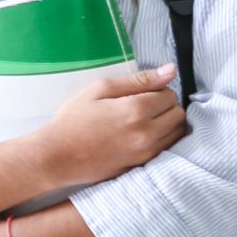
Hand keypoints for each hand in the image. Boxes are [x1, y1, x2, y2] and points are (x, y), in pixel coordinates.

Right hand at [32, 64, 186, 187]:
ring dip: (167, 124)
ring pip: (176, 133)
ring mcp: (146, 152)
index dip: (157, 90)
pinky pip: (167, 149)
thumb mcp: (101, 89)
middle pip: (177, 114)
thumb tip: (171, 70)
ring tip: (143, 121)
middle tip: (142, 106)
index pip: (170, 94)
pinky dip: (161, 139)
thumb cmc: (74, 119)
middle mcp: (147, 132)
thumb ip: (139, 79)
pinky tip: (141, 136)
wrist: (58, 156)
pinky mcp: (142, 166)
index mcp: (137, 109)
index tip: (141, 93)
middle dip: (165, 106)